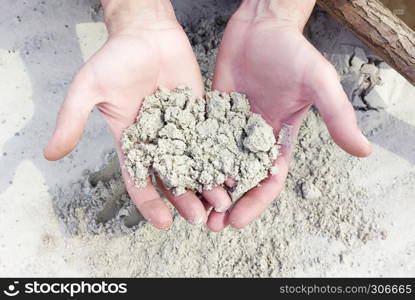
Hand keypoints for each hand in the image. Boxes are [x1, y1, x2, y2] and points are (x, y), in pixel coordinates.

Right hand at [44, 0, 231, 228]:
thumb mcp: (88, 88)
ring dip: (207, 183)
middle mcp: (158, 140)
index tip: (165, 223)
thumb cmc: (116, 58)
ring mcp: (181, 128)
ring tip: (221, 203)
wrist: (145, 32)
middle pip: (172, 177)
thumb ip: (72, 120)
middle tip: (200, 217)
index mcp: (132, 141)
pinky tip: (233, 171)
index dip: (151, 203)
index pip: (140, 179)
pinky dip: (221, 155)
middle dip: (185, 198)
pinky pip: (211, 138)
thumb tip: (50, 154)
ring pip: (195, 162)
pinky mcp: (200, 114)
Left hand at [209, 0, 371, 230]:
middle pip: (240, 178)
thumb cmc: (292, 51)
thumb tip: (363, 151)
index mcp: (279, 138)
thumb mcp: (319, 83)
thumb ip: (338, 116)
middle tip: (209, 225)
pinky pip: (201, 138)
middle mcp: (253, 137)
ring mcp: (230, 125)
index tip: (236, 221)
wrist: (261, 25)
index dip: (254, 202)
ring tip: (190, 205)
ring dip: (206, 185)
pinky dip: (192, 156)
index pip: (268, 180)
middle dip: (227, 203)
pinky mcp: (212, 111)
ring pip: (217, 162)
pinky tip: (178, 171)